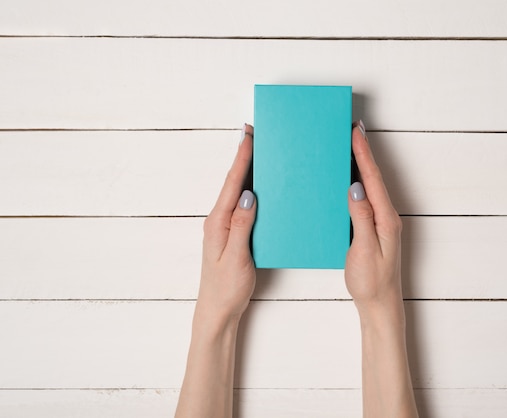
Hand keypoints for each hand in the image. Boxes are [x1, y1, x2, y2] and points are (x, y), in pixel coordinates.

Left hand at [195, 124, 256, 327]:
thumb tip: (249, 195)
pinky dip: (250, 191)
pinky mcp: (232, 234)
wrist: (216, 311)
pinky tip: (261, 188)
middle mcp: (218, 220)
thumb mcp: (235, 258)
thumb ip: (242, 226)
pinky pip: (242, 207)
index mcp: (217, 223)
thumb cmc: (225, 288)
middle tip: (253, 133)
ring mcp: (224, 227)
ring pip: (238, 193)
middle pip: (234, 183)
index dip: (241, 158)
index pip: (232, 185)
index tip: (249, 136)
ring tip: (259, 153)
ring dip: (247, 172)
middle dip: (244, 157)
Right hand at [345, 121, 403, 314]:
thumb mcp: (363, 250)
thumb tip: (355, 187)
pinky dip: (357, 182)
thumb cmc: (371, 282)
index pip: (372, 179)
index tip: (355, 132)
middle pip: (374, 177)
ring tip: (348, 146)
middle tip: (352, 129)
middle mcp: (386, 216)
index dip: (363, 154)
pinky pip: (365, 198)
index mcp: (385, 219)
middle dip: (362, 152)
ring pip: (370, 186)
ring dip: (360, 165)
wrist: (380, 304)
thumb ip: (361, 217)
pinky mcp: (374, 228)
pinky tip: (347, 178)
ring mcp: (381, 221)